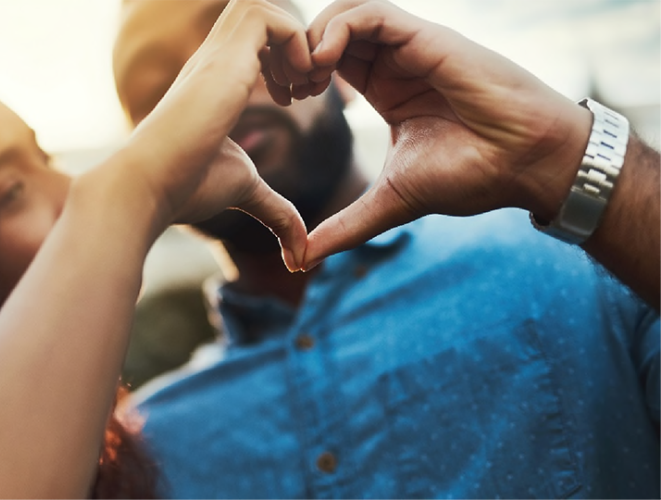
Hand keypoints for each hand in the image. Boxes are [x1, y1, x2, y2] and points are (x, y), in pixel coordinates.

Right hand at [125, 0, 312, 269]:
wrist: (149, 185)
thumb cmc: (186, 187)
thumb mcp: (244, 189)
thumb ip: (274, 207)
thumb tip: (299, 248)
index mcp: (215, 80)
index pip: (255, 38)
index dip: (286, 57)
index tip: (295, 99)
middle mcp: (214, 58)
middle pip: (260, 12)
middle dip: (296, 41)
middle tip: (306, 86)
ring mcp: (217, 53)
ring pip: (266, 6)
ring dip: (298, 41)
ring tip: (303, 87)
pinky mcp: (225, 57)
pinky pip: (272, 18)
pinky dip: (298, 45)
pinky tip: (294, 90)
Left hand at [299, 0, 592, 268]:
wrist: (525, 165)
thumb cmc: (470, 177)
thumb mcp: (389, 202)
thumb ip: (344, 227)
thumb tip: (299, 259)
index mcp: (384, 89)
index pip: (327, 60)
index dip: (296, 72)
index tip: (284, 102)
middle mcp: (395, 62)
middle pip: (329, 30)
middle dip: (294, 51)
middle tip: (285, 88)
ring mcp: (409, 47)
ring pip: (345, 12)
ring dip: (311, 37)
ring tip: (304, 79)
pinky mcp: (425, 38)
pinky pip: (370, 12)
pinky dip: (337, 29)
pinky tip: (324, 64)